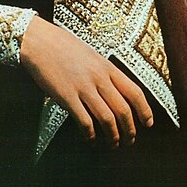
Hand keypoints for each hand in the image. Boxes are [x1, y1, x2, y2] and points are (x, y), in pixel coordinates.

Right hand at [20, 16, 153, 146]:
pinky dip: (90, 135)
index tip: (147, 123)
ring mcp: (83, 87)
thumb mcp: (91, 55)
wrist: (39, 41)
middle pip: (123, 110)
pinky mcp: (67, 97)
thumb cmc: (63, 47)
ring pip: (107, 119)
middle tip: (129, 140)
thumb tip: (115, 93)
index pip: (135, 92)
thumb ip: (104, 72)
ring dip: (113, 136)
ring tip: (113, 144)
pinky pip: (84, 121)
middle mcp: (99, 78)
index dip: (144, 110)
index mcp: (107, 67)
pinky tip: (90, 139)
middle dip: (129, 130)